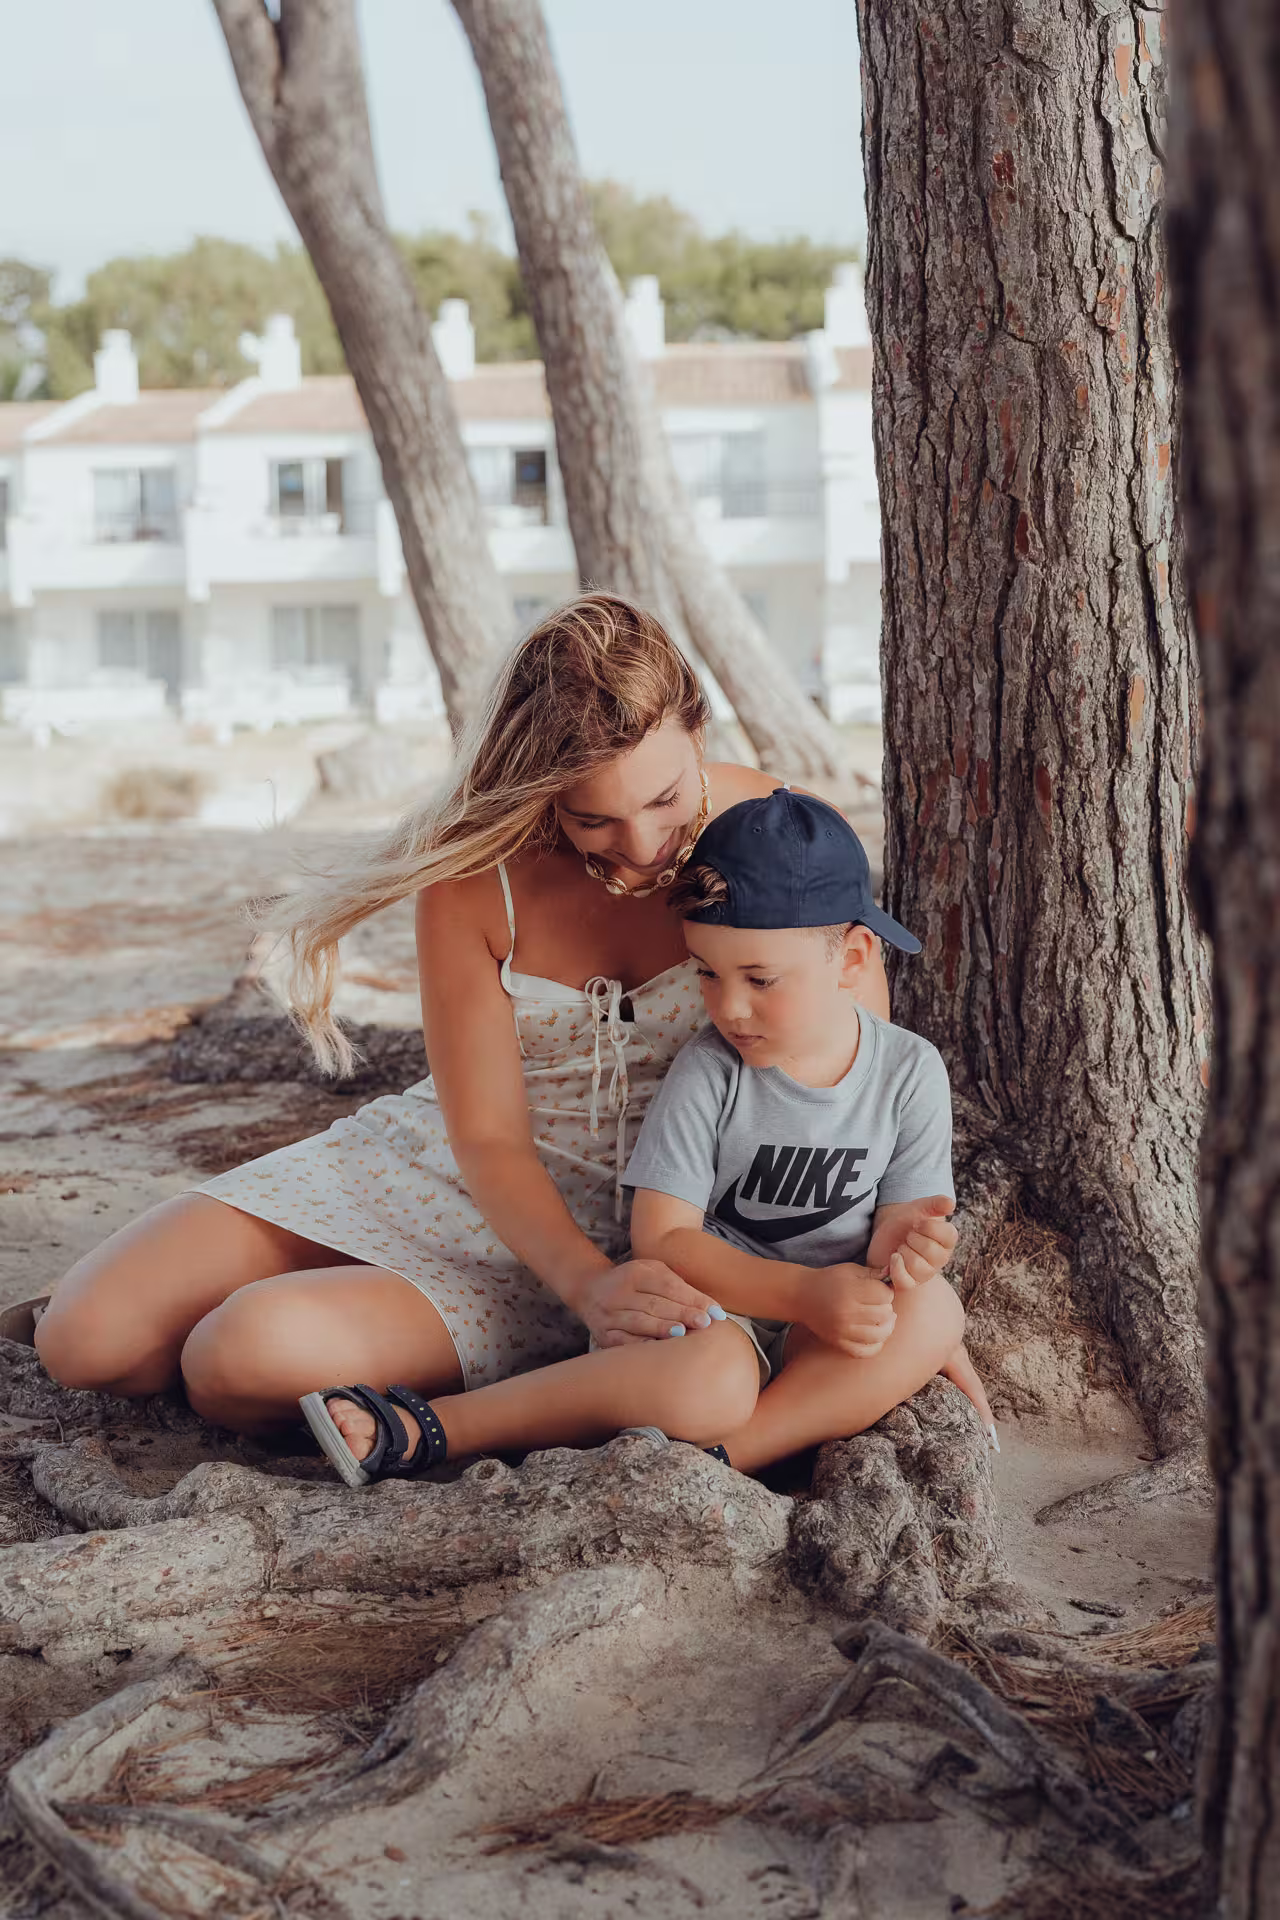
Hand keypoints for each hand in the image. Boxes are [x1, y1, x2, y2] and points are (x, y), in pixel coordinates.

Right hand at [575, 1258, 725, 1347]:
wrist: (589, 1290)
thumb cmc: (633, 1282)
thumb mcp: (652, 1272)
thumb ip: (677, 1284)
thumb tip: (709, 1307)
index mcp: (635, 1273)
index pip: (668, 1286)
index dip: (693, 1299)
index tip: (715, 1313)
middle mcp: (619, 1292)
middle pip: (654, 1304)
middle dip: (682, 1314)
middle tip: (704, 1323)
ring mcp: (609, 1315)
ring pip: (638, 1322)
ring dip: (661, 1328)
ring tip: (682, 1333)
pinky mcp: (603, 1335)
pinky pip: (622, 1342)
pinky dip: (639, 1345)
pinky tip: (656, 1349)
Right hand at [798, 1263, 897, 1357]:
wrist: (802, 1296)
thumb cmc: (830, 1280)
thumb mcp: (851, 1270)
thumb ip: (874, 1274)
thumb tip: (895, 1275)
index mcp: (850, 1291)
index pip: (885, 1295)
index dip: (887, 1291)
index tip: (880, 1290)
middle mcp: (847, 1312)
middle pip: (884, 1314)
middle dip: (887, 1308)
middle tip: (879, 1304)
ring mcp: (842, 1331)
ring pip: (879, 1335)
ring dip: (886, 1327)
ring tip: (882, 1320)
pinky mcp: (838, 1343)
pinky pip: (865, 1352)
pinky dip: (875, 1345)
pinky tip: (874, 1335)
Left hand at [866, 1195, 956, 1290]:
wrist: (882, 1239)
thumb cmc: (904, 1223)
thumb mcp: (917, 1208)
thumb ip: (935, 1204)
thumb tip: (951, 1203)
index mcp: (947, 1240)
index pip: (948, 1235)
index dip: (928, 1226)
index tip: (917, 1223)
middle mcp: (940, 1259)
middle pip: (930, 1249)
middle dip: (911, 1238)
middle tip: (907, 1237)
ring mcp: (925, 1273)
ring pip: (916, 1264)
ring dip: (902, 1251)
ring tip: (901, 1248)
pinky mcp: (910, 1283)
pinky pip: (905, 1280)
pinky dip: (895, 1266)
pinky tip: (893, 1258)